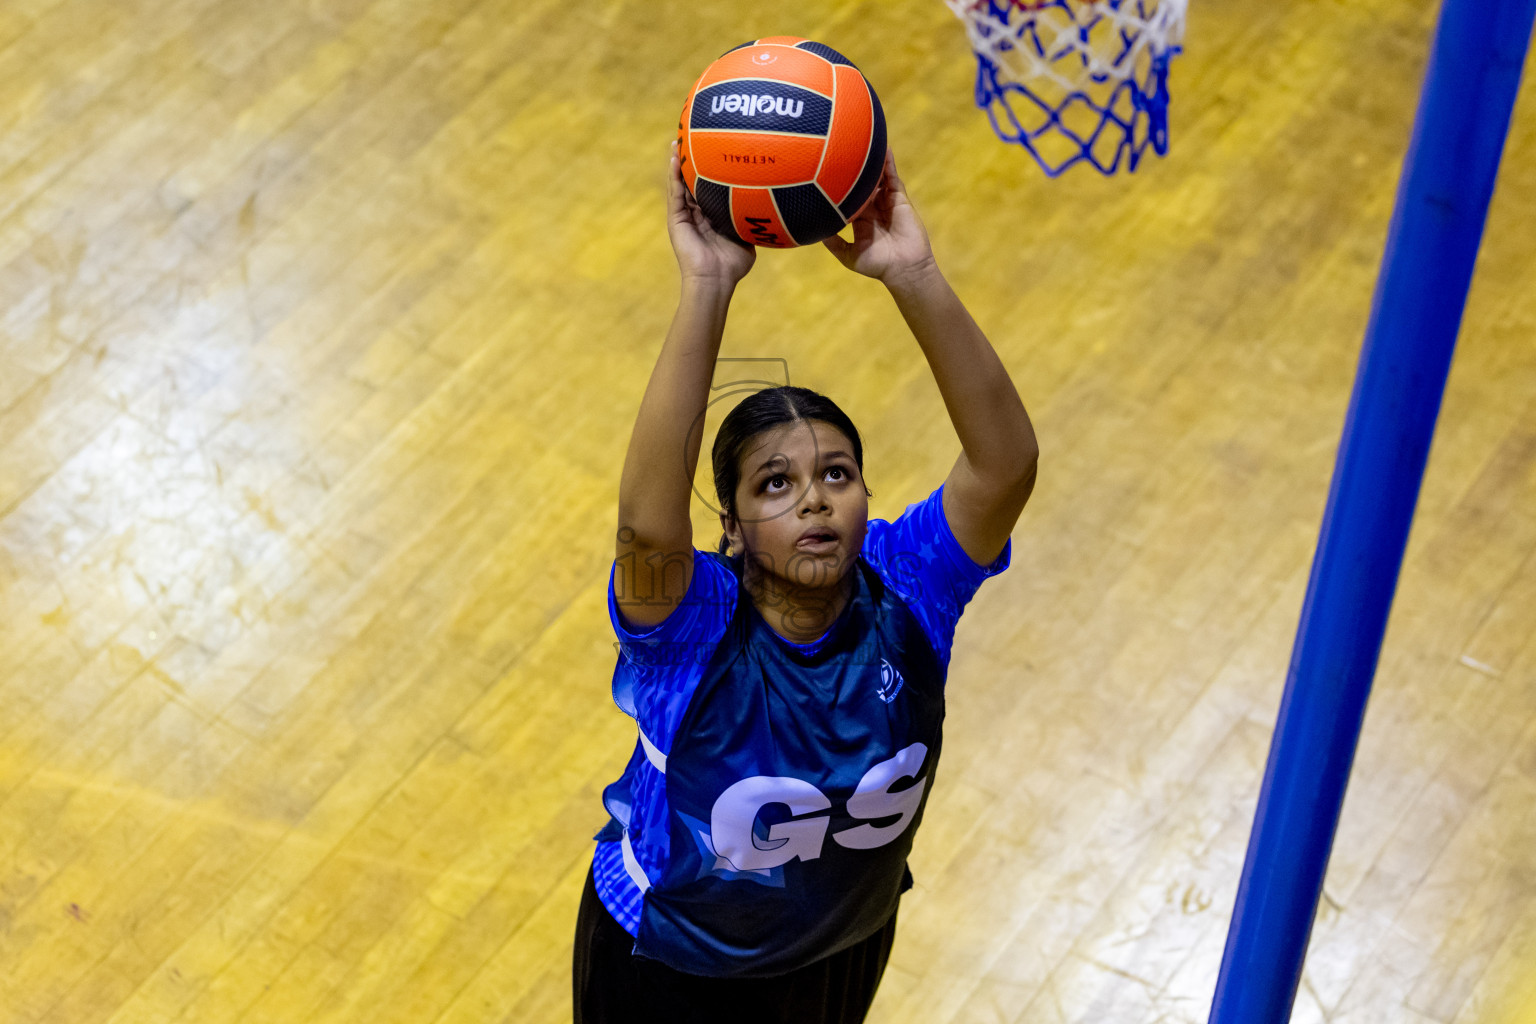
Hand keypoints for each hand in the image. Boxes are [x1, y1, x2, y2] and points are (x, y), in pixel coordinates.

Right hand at [667, 140, 754, 284]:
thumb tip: (770, 208)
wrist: (716, 279)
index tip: (713, 150)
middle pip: (692, 182)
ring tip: (677, 141)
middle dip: (690, 161)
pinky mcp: (676, 220)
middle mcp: (697, 214)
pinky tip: (675, 157)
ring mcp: (685, 216)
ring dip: (678, 162)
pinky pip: (675, 192)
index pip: (709, 188)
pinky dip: (674, 175)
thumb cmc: (733, 264)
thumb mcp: (747, 237)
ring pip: (679, 183)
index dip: (710, 170)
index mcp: (712, 217)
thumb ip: (752, 220)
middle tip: (692, 138)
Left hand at [822, 150, 936, 286]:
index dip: (837, 185)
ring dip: (870, 161)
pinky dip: (888, 163)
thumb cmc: (877, 265)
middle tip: (838, 149)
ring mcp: (886, 201)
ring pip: (876, 176)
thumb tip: (812, 230)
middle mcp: (872, 207)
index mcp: (859, 219)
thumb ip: (833, 242)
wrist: (903, 268)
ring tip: (860, 140)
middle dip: (851, 168)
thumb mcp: (848, 255)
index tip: (823, 171)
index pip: (846, 196)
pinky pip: (893, 177)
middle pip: (860, 183)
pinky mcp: (899, 198)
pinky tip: (883, 149)